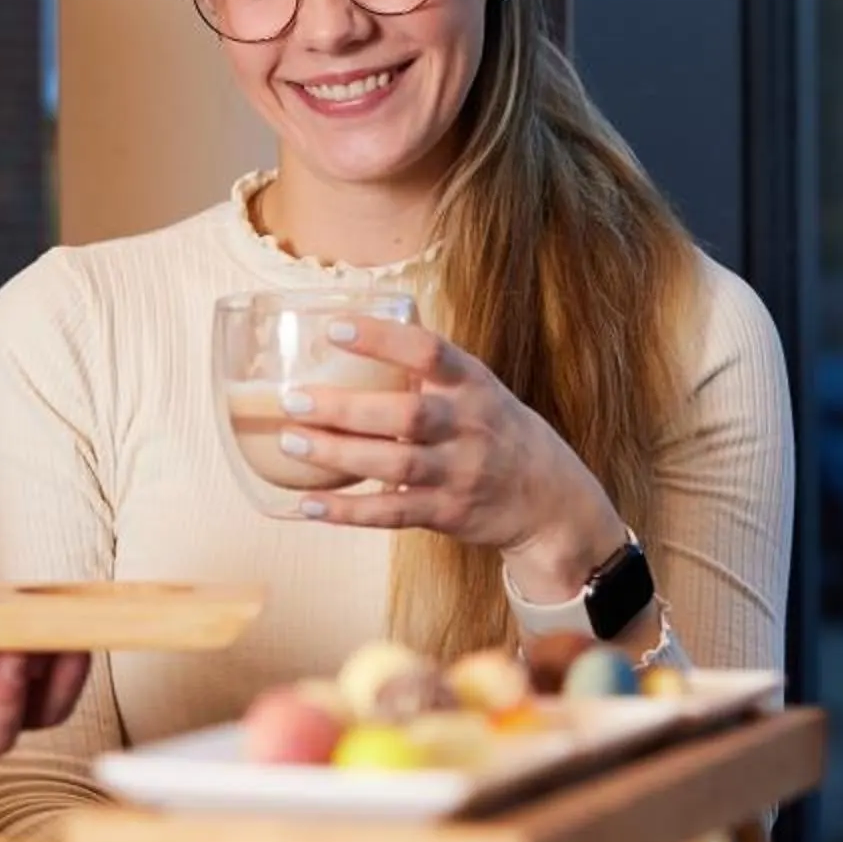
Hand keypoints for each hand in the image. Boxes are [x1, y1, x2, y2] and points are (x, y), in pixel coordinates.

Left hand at [274, 314, 627, 600]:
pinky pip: (393, 513)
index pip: (429, 351)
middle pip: (406, 415)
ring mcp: (461, 473)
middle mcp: (470, 426)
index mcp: (474, 384)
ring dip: (338, 455)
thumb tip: (351, 335)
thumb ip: (428, 371)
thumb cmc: (497, 431)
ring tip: (292, 442)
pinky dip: (349, 511)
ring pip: (395, 464)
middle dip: (345, 408)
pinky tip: (309, 504)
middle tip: (293, 398)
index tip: (332, 328)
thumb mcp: (478, 389)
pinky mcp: (449, 514)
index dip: (380, 338)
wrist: (551, 499)